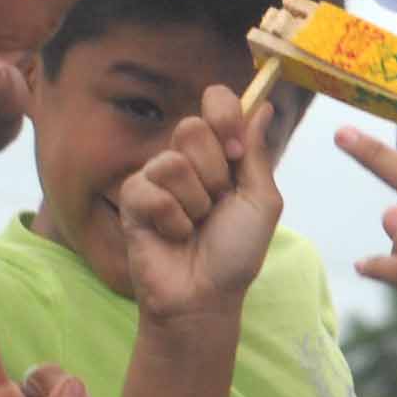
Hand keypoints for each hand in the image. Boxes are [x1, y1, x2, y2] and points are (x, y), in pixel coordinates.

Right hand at [117, 90, 285, 329]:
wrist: (206, 296)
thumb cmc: (236, 253)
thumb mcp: (261, 202)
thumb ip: (257, 153)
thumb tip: (262, 106)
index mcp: (220, 154)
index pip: (216, 100)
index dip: (225, 115)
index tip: (236, 151)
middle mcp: (187, 160)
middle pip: (191, 127)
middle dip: (212, 172)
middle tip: (216, 204)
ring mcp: (157, 178)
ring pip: (171, 162)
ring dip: (193, 203)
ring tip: (194, 226)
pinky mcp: (133, 200)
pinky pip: (150, 190)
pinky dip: (171, 220)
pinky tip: (172, 236)